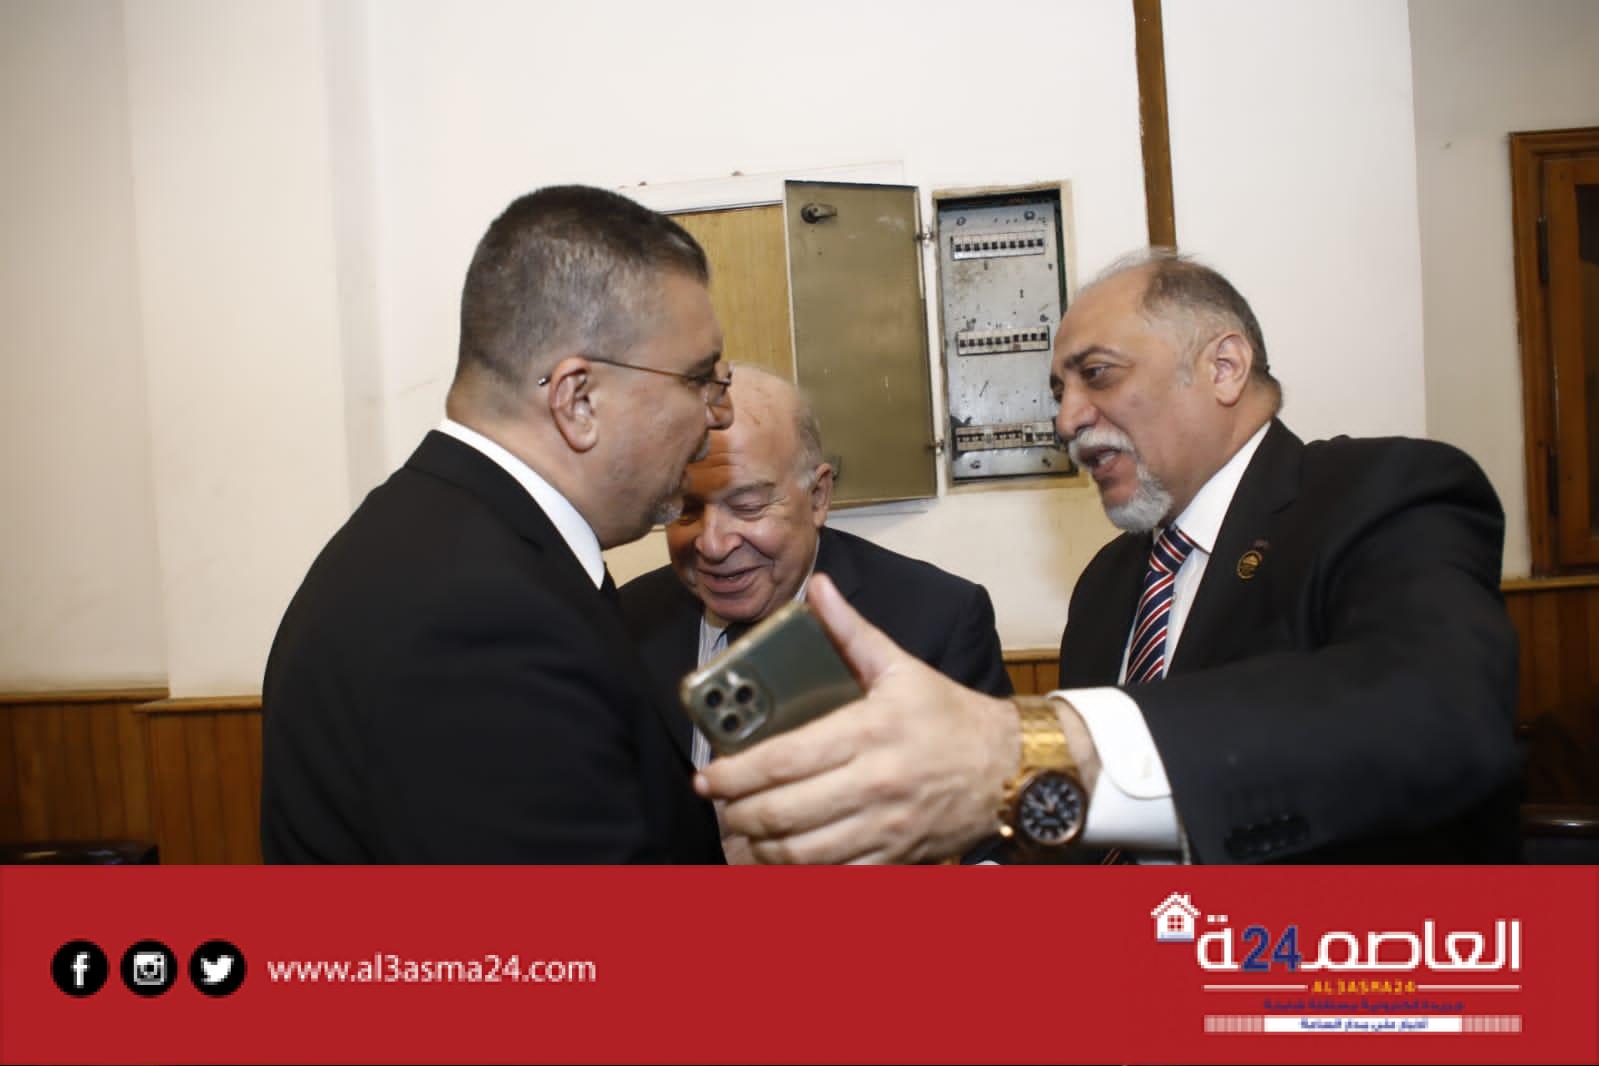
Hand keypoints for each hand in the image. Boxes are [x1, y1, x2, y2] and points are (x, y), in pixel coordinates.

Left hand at [695, 573, 1019, 863]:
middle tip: (718, 801)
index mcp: (870, 731)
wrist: (1010, 769)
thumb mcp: (901, 667)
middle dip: (739, 811)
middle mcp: (875, 783)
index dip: (738, 771)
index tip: (709, 775)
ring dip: (761, 846)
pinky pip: (835, 876)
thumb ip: (851, 631)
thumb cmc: (949, 717)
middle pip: (786, 811)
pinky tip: (781, 856)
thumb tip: (818, 588)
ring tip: (743, 829)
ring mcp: (885, 826)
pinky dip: (799, 872)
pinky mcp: (895, 857)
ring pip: (804, 852)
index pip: (787, 758)